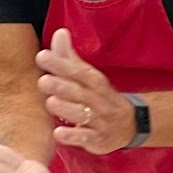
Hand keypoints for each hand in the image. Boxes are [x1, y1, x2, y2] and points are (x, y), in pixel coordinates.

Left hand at [36, 28, 135, 154]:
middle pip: (78, 92)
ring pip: (81, 114)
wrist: (130, 124)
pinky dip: (72, 136)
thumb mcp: (89, 77)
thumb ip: (70, 58)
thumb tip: (59, 32)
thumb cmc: (100, 97)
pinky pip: (85, 138)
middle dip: (61, 86)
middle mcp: (97, 100)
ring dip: (66, 108)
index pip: (78, 71)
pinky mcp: (97, 139)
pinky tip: (58, 133)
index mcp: (94, 82)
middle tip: (43, 81)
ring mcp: (98, 120)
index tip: (42, 56)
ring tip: (50, 102)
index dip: (61, 64)